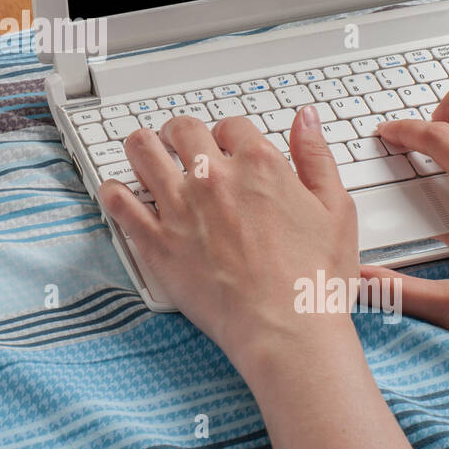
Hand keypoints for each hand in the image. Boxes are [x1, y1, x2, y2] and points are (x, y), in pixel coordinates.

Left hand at [98, 105, 357, 367]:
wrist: (286, 329)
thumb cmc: (314, 279)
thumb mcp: (335, 209)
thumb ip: (316, 157)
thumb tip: (305, 119)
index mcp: (259, 165)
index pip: (231, 125)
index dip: (227, 133)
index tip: (224, 145)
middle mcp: (214, 178)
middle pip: (181, 129)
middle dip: (179, 132)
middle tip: (178, 142)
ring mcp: (180, 208)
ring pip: (143, 151)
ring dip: (142, 146)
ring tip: (144, 152)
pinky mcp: (157, 241)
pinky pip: (119, 202)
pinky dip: (113, 191)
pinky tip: (118, 191)